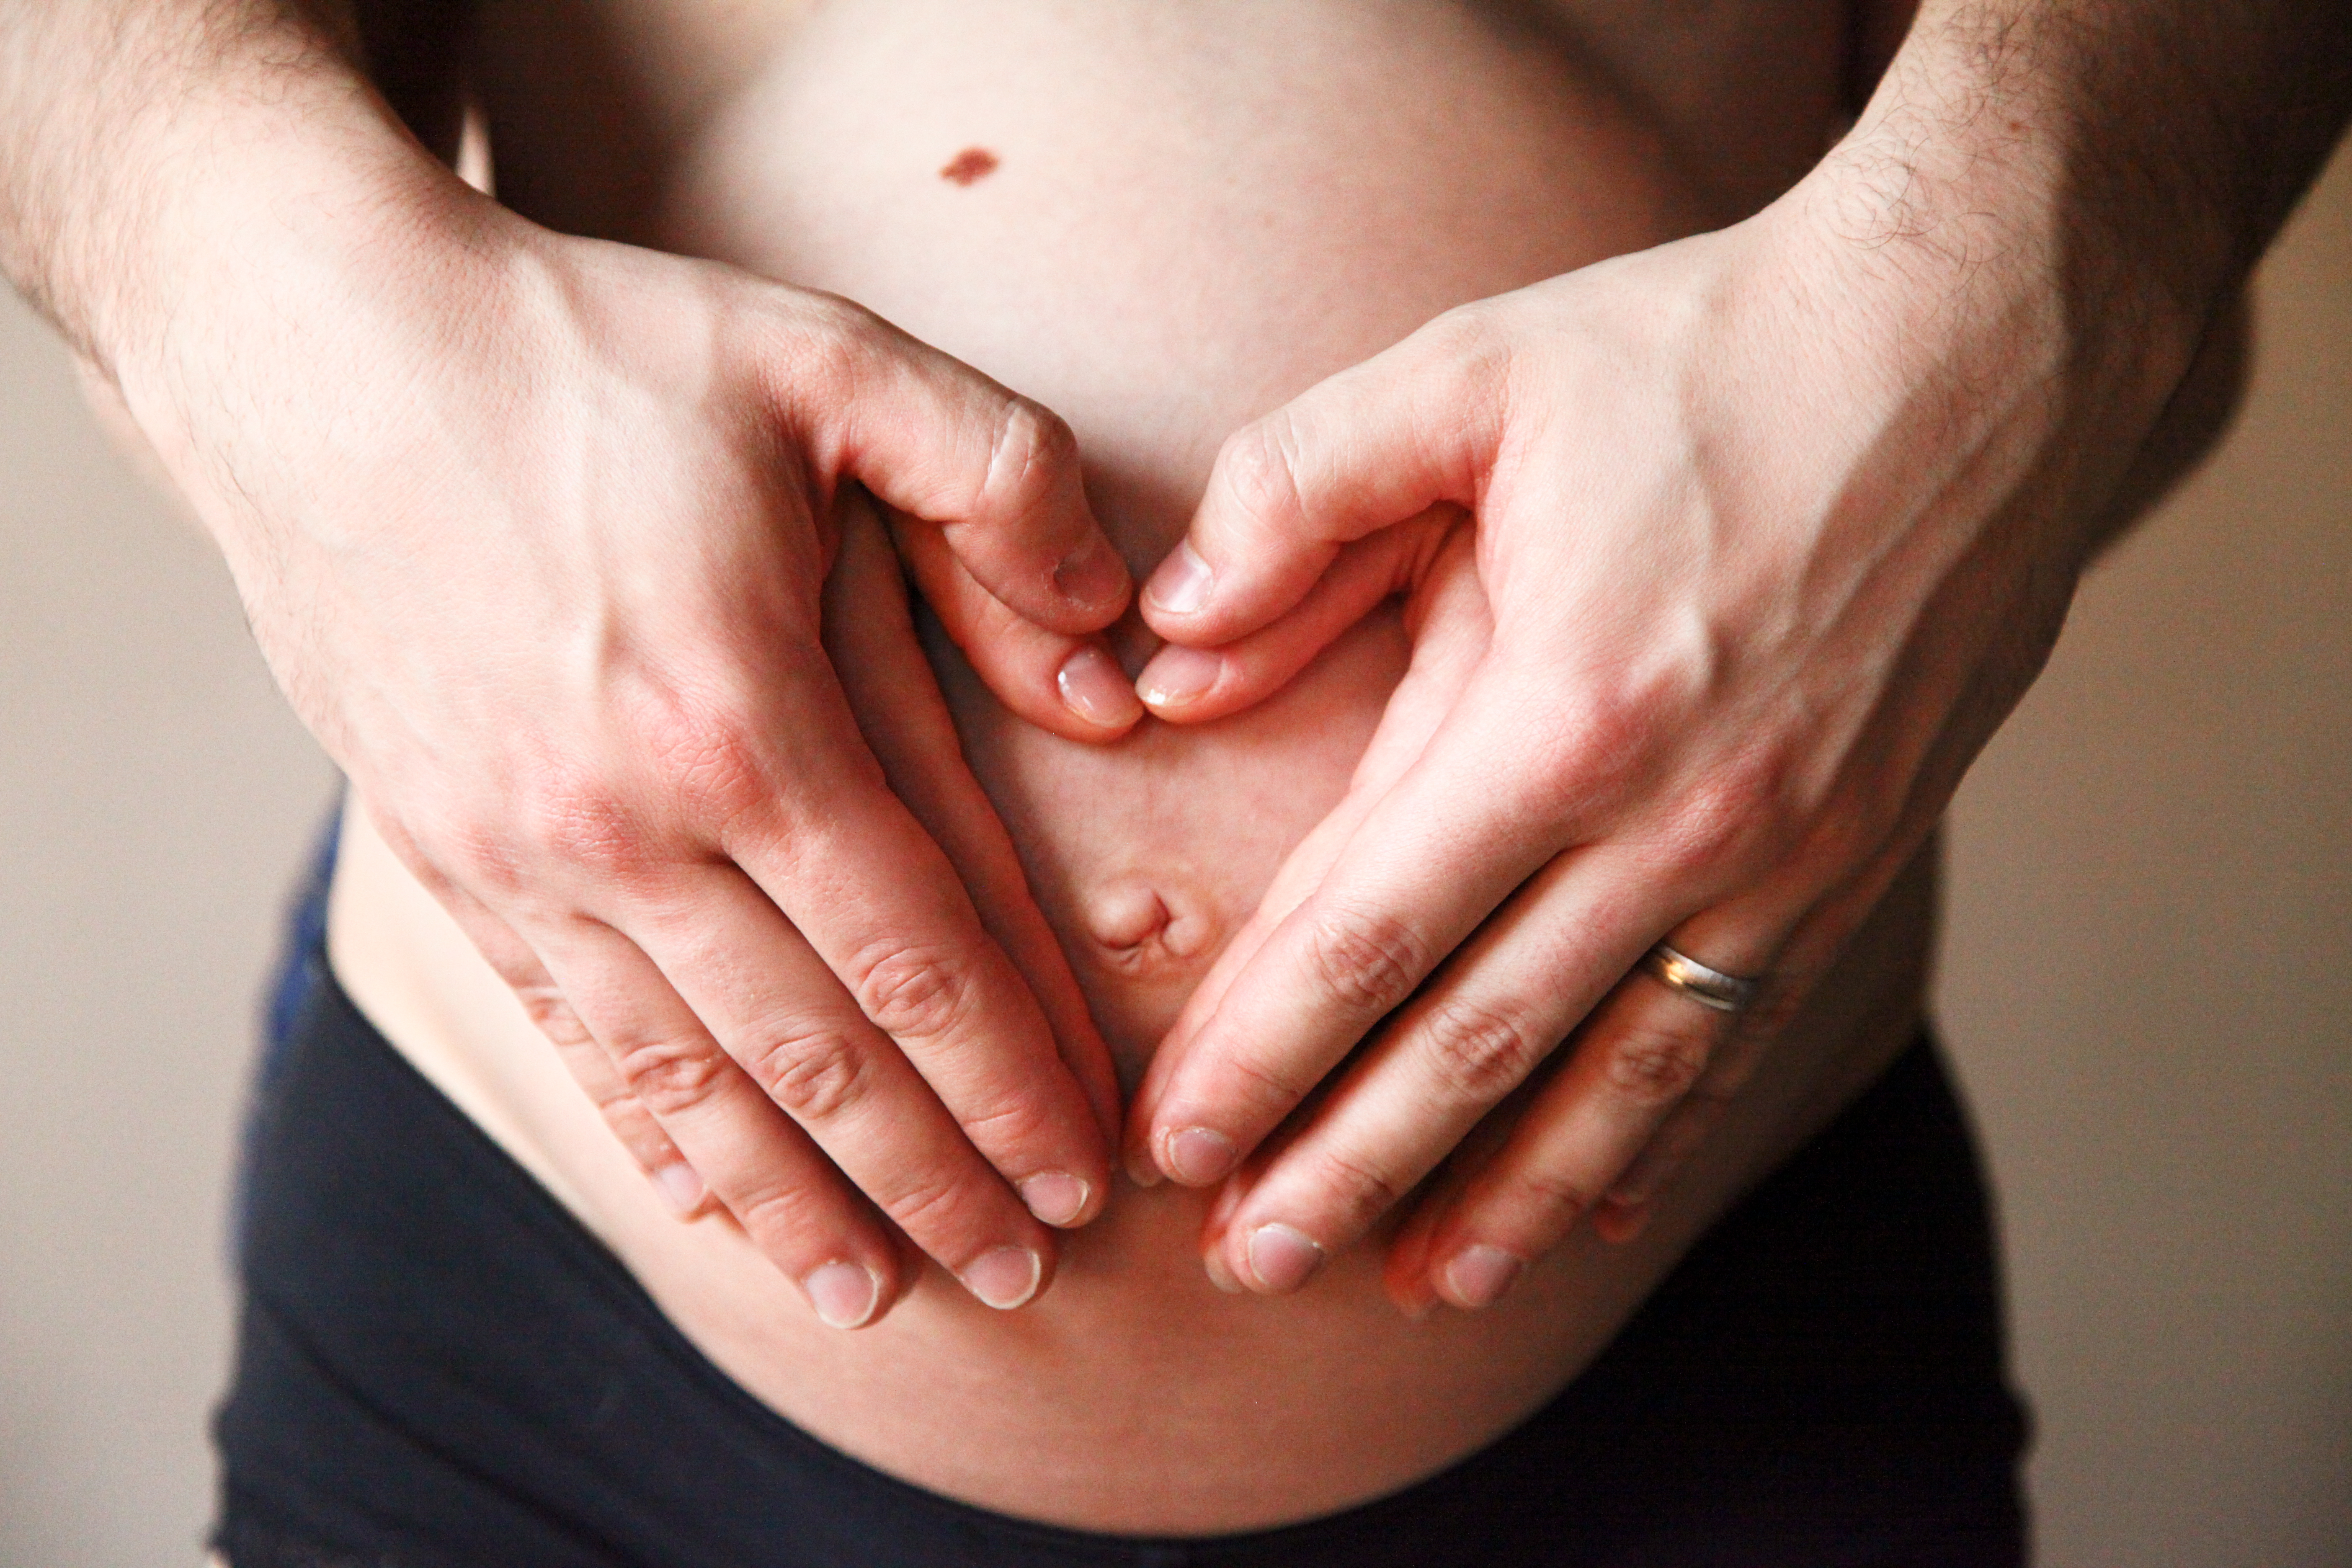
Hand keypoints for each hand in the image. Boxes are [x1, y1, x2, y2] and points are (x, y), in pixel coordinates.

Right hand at [125, 182, 1139, 1327]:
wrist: (325, 352)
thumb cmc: (594, 353)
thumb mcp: (831, 362)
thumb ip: (1004, 486)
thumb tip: (1114, 659)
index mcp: (740, 716)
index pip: (917, 952)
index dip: (1011, 1077)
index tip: (1082, 1170)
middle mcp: (625, 822)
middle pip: (817, 1051)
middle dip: (934, 1175)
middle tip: (1024, 1273)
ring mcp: (519, 854)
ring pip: (692, 1079)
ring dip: (799, 1201)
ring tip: (885, 1294)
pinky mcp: (441, 856)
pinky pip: (569, 1035)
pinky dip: (653, 1135)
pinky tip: (715, 1208)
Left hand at [1120, 179, 2191, 1312]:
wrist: (1979, 343)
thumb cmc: (1699, 350)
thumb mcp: (1467, 373)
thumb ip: (1291, 497)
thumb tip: (1164, 647)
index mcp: (1562, 710)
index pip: (1368, 934)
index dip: (1259, 1055)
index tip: (1173, 1144)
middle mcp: (1680, 819)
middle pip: (1478, 1045)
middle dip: (1348, 1167)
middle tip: (1247, 1268)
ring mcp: (1784, 856)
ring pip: (1616, 1079)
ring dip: (1500, 1194)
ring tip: (1409, 1290)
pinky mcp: (1854, 857)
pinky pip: (1734, 1035)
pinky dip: (1653, 1138)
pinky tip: (1586, 1215)